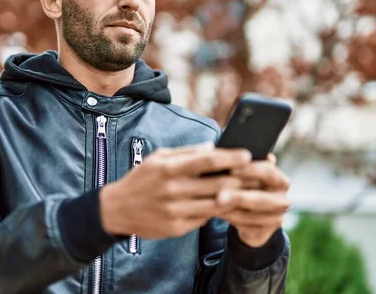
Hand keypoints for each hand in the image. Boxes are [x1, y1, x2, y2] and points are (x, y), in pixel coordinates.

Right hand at [100, 143, 251, 238]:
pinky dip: (218, 211)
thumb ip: (185, 153)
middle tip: (258, 173)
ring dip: (235, 196)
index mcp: (168, 168)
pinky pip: (204, 218)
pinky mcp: (176, 228)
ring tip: (250, 190)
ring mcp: (174, 211)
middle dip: (240, 178)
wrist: (117, 210)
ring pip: (215, 204)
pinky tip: (229, 204)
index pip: (206, 160)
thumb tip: (213, 147)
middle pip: (216, 184)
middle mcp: (172, 190)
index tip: (247, 154)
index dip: (230, 157)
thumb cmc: (141, 179)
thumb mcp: (158, 158)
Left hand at [217, 153, 290, 247]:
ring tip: (214, 205)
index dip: (250, 170)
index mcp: (279, 180)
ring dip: (232, 210)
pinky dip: (231, 219)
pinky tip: (216, 213)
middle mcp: (282, 199)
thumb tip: (218, 150)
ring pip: (252, 214)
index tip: (231, 169)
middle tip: (219, 196)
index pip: (268, 172)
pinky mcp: (267, 232)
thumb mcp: (244, 174)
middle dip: (239, 197)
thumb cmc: (244, 186)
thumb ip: (241, 164)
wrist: (251, 216)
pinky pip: (247, 226)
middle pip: (261, 198)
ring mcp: (277, 217)